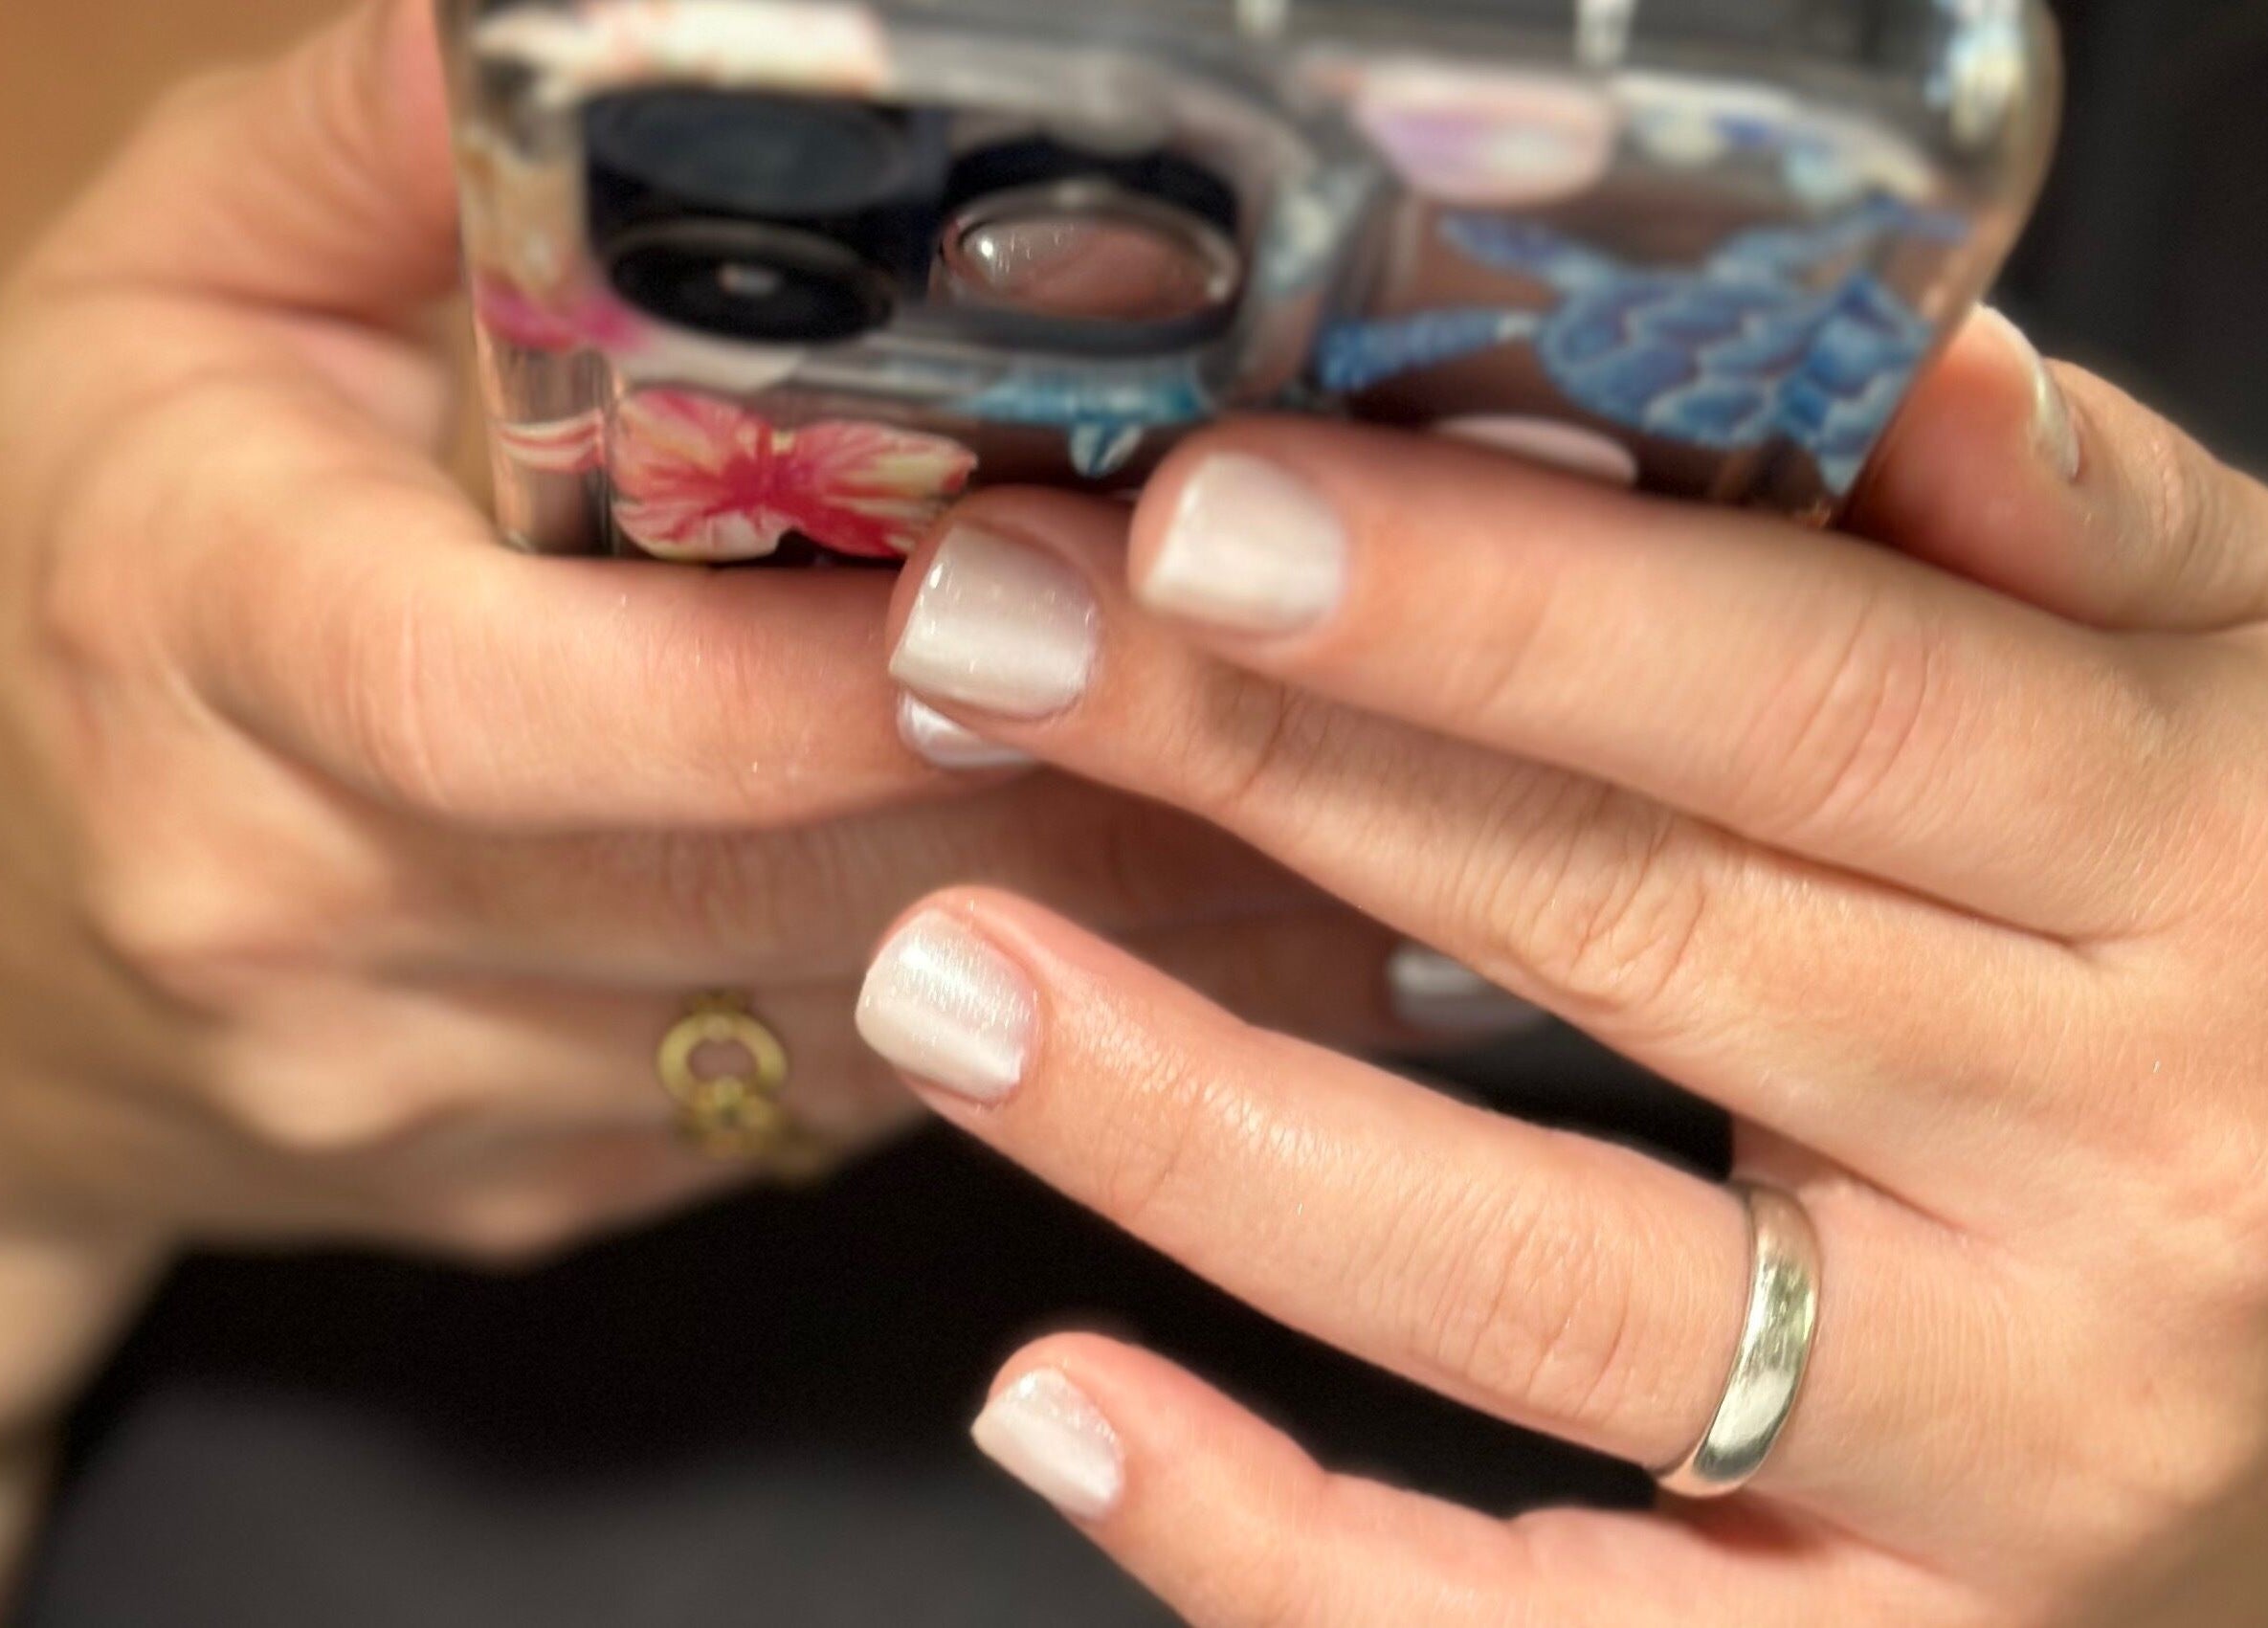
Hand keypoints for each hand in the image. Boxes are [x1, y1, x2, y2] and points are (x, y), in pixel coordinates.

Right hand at [0, 0, 1410, 1436]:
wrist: (4, 935)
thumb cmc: (111, 561)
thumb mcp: (185, 301)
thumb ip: (396, 147)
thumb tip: (609, 5)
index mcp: (200, 643)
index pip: (523, 700)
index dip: (819, 673)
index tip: (1073, 583)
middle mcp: (302, 911)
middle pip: (750, 887)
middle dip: (1061, 790)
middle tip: (1307, 677)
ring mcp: (425, 1088)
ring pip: (845, 1037)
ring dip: (1114, 933)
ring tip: (1343, 810)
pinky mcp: (540, 1185)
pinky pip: (843, 1123)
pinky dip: (1047, 1031)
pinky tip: (1220, 951)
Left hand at [861, 313, 2267, 1625]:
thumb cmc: (2266, 955)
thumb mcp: (2236, 710)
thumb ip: (2086, 540)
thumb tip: (1912, 366)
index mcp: (2199, 865)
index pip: (1809, 697)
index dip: (1497, 606)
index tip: (1197, 516)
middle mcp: (2125, 1161)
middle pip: (1634, 931)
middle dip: (1273, 769)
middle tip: (989, 647)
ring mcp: (2015, 1442)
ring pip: (1554, 1285)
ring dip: (1207, 1128)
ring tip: (948, 977)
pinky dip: (1280, 1548)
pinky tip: (1055, 1405)